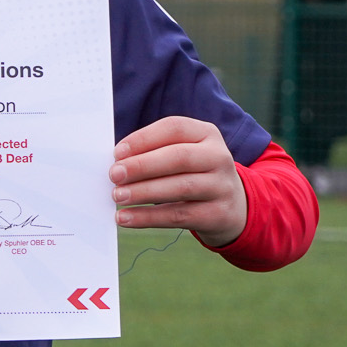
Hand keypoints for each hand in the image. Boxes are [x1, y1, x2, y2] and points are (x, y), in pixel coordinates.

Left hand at [110, 116, 246, 247]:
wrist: (233, 207)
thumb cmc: (194, 174)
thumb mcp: (184, 155)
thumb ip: (155, 153)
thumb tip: (117, 164)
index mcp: (207, 134)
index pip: (174, 128)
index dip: (144, 138)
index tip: (117, 152)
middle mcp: (219, 157)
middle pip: (179, 157)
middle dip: (142, 165)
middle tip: (114, 175)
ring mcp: (222, 186)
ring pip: (180, 187)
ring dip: (144, 192)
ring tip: (118, 196)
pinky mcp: (218, 214)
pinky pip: (179, 216)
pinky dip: (148, 218)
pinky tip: (126, 218)